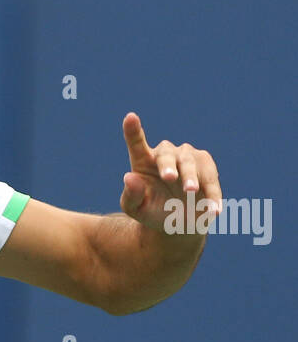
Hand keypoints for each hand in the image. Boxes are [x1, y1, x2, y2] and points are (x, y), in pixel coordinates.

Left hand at [119, 112, 221, 231]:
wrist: (177, 224)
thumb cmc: (152, 212)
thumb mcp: (136, 209)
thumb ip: (130, 195)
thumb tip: (128, 177)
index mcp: (143, 161)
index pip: (136, 143)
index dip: (133, 130)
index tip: (130, 117)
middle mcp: (166, 155)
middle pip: (166, 154)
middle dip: (168, 166)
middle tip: (169, 178)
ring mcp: (188, 158)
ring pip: (190, 163)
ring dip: (191, 178)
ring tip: (190, 192)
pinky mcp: (207, 168)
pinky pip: (210, 179)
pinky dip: (211, 194)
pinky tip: (213, 209)